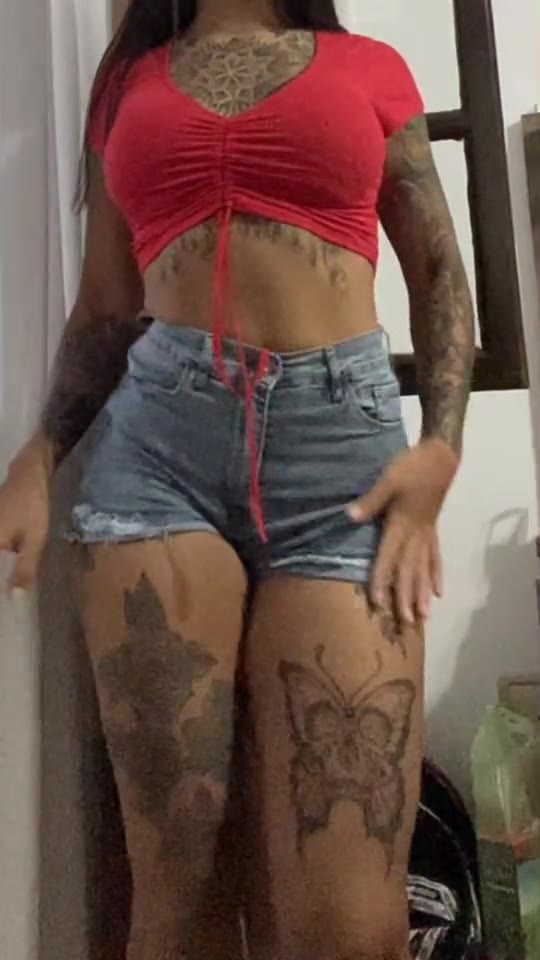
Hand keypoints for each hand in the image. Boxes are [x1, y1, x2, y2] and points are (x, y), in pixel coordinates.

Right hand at [0, 436, 51, 591]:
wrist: (30, 471)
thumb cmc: (33, 505)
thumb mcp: (34, 540)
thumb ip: (23, 569)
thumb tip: (13, 599)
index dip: (1, 586)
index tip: (4, 606)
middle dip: (2, 577)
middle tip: (9, 600)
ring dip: (2, 568)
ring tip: (9, 588)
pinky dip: (2, 555)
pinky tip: (10, 564)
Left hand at [347, 439, 457, 625]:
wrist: (442, 456)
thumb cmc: (413, 466)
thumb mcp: (389, 479)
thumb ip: (371, 500)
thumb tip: (350, 516)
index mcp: (402, 524)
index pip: (389, 558)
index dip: (382, 580)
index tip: (378, 603)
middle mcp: (415, 534)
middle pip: (409, 571)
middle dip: (406, 597)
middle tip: (405, 623)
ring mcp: (426, 533)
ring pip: (424, 569)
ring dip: (422, 593)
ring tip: (424, 617)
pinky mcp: (432, 528)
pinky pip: (435, 556)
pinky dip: (436, 574)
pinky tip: (439, 591)